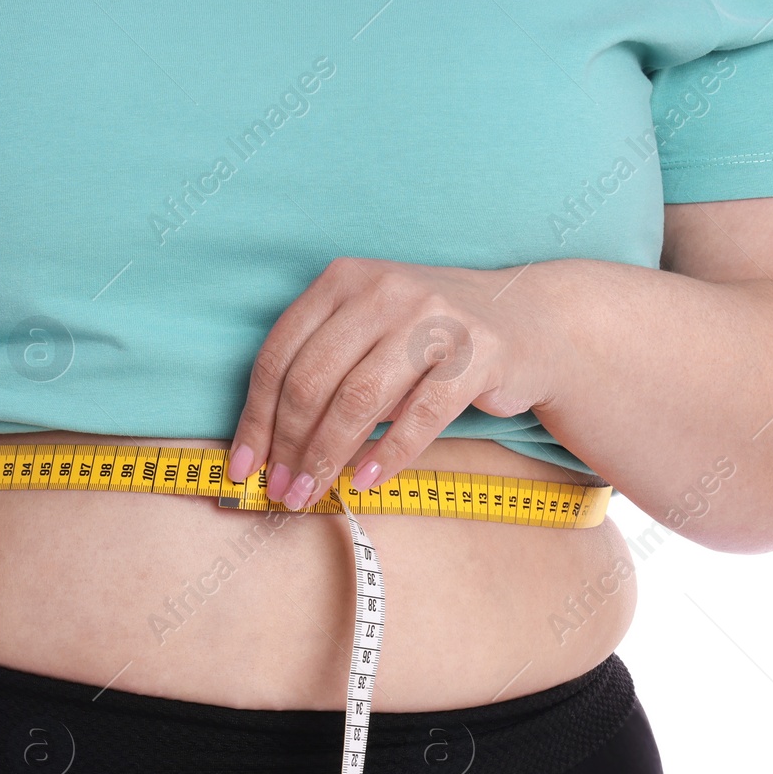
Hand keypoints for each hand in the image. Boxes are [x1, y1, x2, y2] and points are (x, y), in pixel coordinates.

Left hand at [226, 256, 555, 508]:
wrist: (529, 319)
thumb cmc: (431, 336)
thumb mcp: (370, 329)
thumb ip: (323, 367)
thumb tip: (269, 446)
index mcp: (343, 279)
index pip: (279, 356)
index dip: (255, 418)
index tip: (243, 466)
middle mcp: (383, 290)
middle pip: (312, 381)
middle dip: (288, 446)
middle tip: (280, 491)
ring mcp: (432, 318)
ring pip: (358, 400)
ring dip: (327, 457)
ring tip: (311, 493)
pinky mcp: (476, 353)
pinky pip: (420, 417)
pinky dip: (387, 456)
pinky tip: (364, 482)